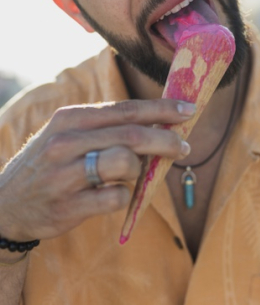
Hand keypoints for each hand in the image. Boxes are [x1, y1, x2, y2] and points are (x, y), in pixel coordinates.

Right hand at [0, 99, 193, 241]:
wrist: (7, 203)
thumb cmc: (49, 162)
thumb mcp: (67, 133)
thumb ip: (105, 127)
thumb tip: (156, 124)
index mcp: (70, 117)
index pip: (125, 109)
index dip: (161, 110)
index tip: (187, 110)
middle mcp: (66, 141)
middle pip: (131, 135)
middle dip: (166, 139)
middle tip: (184, 146)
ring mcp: (66, 174)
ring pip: (125, 162)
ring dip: (141, 168)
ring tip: (134, 172)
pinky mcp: (69, 206)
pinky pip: (116, 197)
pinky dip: (125, 195)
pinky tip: (113, 193)